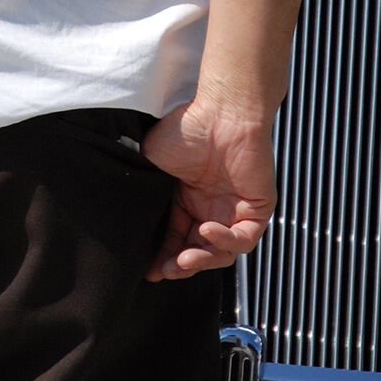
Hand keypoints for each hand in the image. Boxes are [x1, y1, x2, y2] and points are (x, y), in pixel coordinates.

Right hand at [140, 98, 276, 281]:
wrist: (221, 110)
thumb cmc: (185, 128)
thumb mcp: (151, 162)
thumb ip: (143, 191)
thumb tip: (124, 218)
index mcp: (185, 201)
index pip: (174, 240)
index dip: (161, 257)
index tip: (148, 269)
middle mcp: (209, 209)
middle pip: (197, 252)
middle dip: (180, 266)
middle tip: (165, 270)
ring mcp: (233, 210)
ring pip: (221, 253)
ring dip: (202, 260)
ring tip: (184, 258)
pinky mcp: (256, 208)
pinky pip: (244, 238)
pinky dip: (225, 241)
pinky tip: (207, 230)